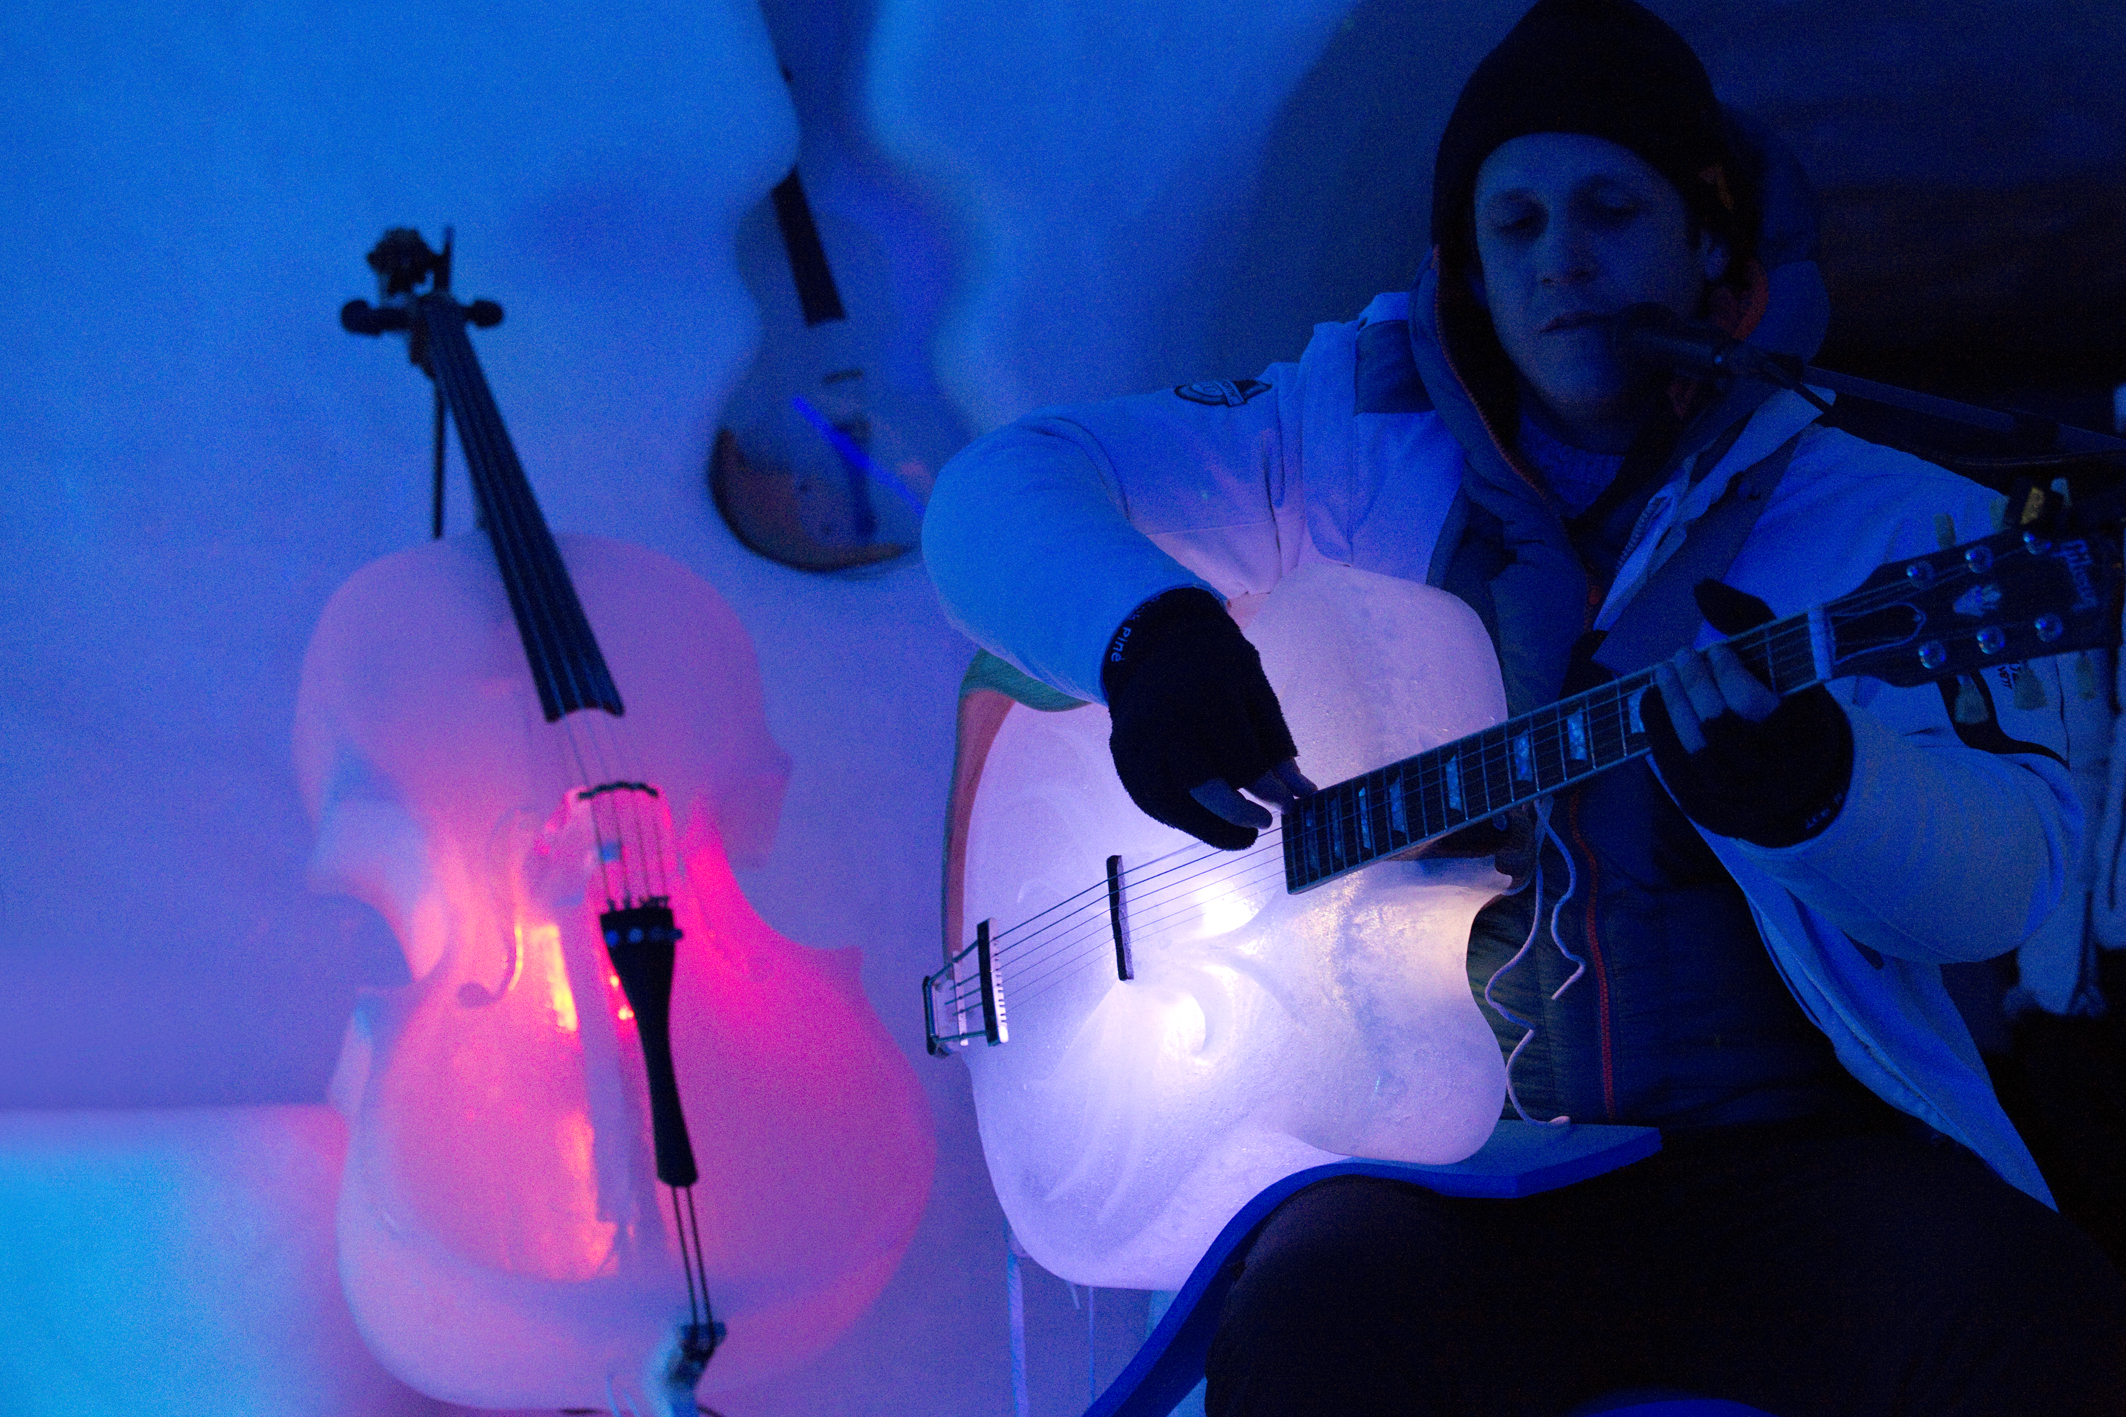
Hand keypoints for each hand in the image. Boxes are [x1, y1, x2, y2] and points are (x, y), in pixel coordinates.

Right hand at [1103, 589, 1316, 849]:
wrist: (1155, 643)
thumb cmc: (1217, 670)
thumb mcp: (1255, 692)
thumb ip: (1276, 744)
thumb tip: (1302, 796)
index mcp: (1211, 697)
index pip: (1243, 762)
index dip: (1270, 792)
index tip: (1288, 807)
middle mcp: (1169, 719)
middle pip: (1202, 786)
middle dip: (1237, 815)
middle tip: (1263, 825)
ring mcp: (1139, 739)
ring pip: (1170, 802)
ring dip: (1207, 828)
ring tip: (1238, 835)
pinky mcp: (1123, 753)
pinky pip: (1149, 800)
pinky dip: (1180, 818)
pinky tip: (1205, 819)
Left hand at [1642, 582, 1852, 847]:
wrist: (1806, 784)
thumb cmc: (1792, 709)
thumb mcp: (1791, 666)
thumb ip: (1752, 623)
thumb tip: (1702, 588)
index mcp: (1803, 738)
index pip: (1756, 708)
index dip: (1729, 675)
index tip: (1715, 650)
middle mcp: (1773, 776)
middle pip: (1721, 731)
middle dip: (1694, 688)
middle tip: (1680, 656)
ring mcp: (1740, 799)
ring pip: (1696, 755)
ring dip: (1672, 708)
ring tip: (1661, 675)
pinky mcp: (1712, 811)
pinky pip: (1677, 775)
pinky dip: (1660, 734)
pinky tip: (1653, 703)